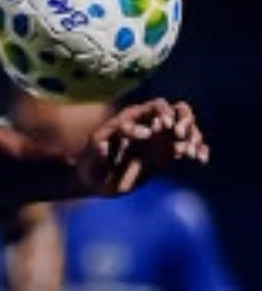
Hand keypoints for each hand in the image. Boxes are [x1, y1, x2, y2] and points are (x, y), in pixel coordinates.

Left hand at [77, 99, 208, 194]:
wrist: (97, 184)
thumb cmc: (90, 166)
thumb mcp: (90, 157)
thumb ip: (99, 148)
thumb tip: (107, 144)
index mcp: (131, 120)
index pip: (155, 106)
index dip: (162, 113)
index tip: (161, 129)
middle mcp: (148, 126)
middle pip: (177, 111)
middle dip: (184, 119)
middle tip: (180, 135)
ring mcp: (159, 140)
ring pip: (186, 129)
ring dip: (194, 136)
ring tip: (191, 153)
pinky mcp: (167, 155)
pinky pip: (188, 148)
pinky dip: (198, 151)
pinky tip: (200, 160)